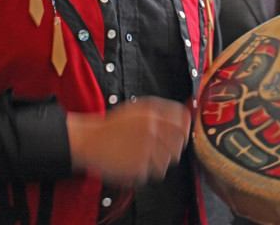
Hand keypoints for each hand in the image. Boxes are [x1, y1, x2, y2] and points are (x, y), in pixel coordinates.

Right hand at [66, 97, 191, 186]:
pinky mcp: (138, 168)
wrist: (90, 141)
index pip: (184, 122)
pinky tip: (136, 161)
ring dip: (162, 159)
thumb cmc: (115, 125)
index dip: (185, 128)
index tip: (181, 133)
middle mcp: (151, 131)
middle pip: (179, 143)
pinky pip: (155, 172)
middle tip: (162, 146)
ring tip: (146, 153)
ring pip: (170, 160)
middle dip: (174, 146)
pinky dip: (149, 170)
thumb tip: (189, 111)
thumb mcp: (138, 108)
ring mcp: (145, 150)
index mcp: (151, 114)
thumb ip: (163, 110)